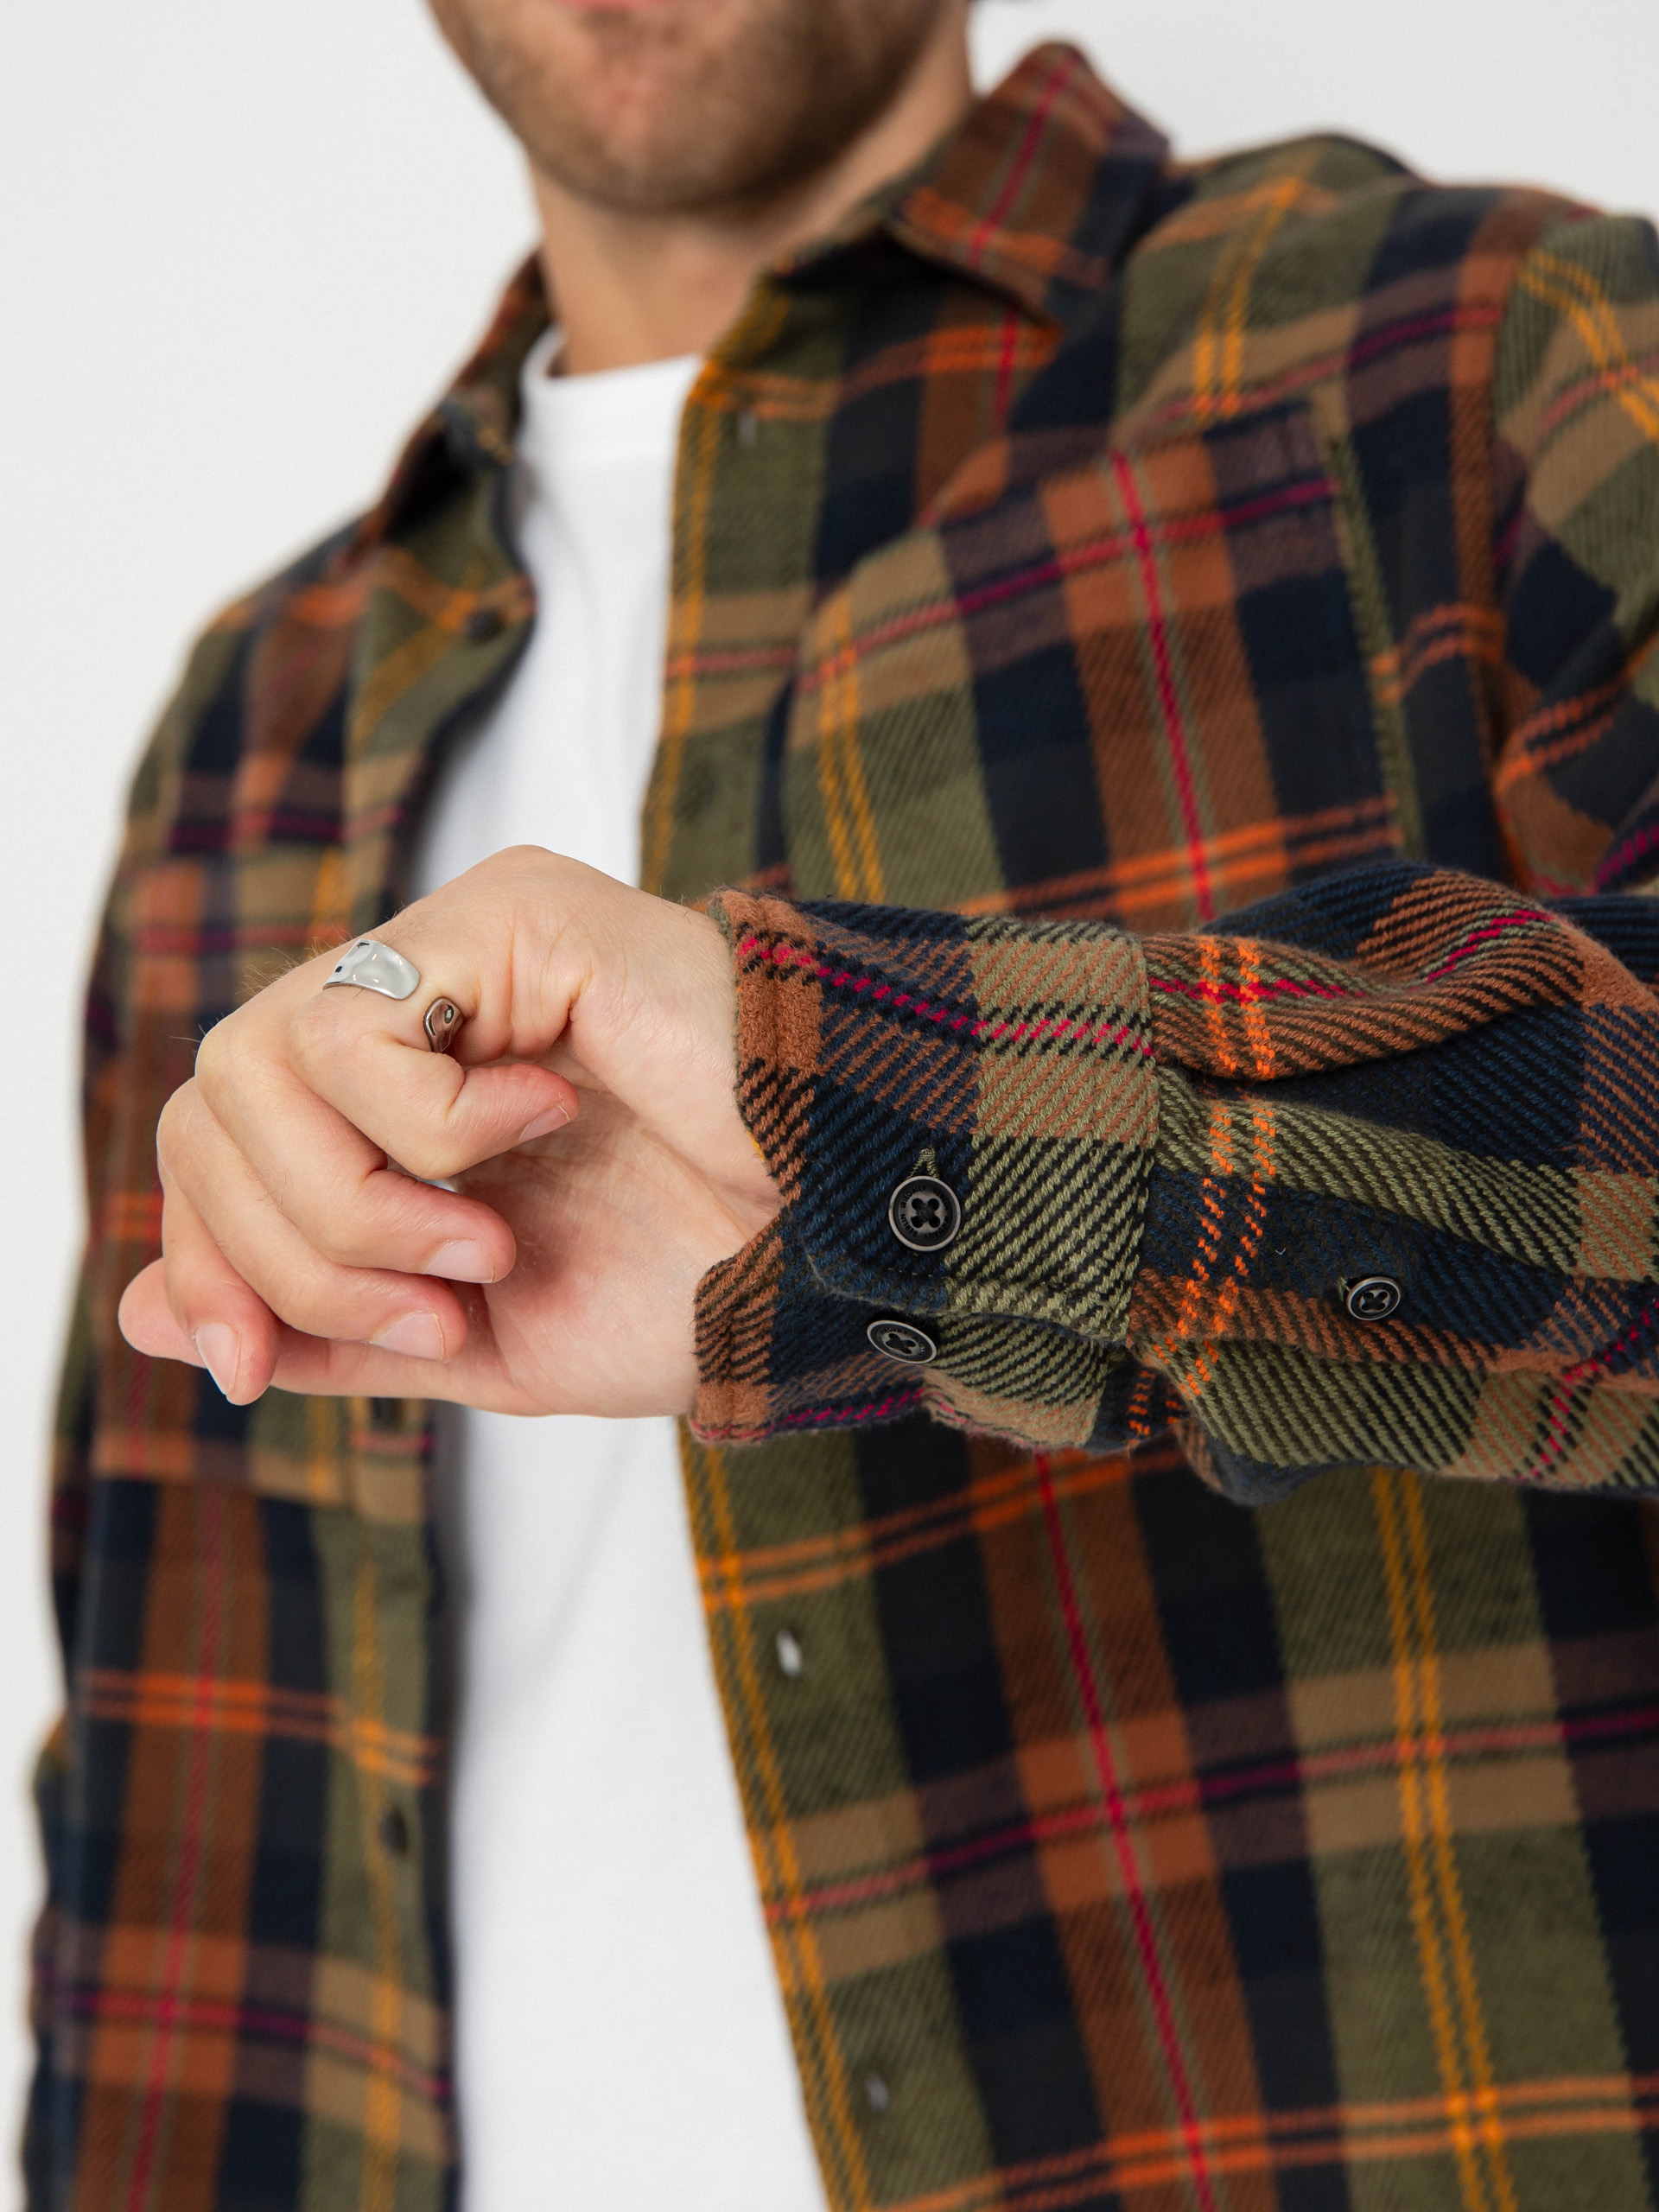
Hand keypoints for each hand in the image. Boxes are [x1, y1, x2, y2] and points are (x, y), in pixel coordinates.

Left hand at [117, 848, 781, 1416]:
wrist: (831, 1236)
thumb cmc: (688, 1277)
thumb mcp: (473, 1333)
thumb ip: (316, 1322)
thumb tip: (139, 1313)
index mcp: (396, 1092)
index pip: (211, 1141)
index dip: (204, 1258)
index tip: (254, 1367)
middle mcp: (411, 997)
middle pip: (209, 1101)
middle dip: (288, 1253)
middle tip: (435, 1309)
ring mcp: (456, 941)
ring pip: (257, 1060)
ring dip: (356, 1204)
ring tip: (487, 1239)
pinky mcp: (507, 911)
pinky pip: (360, 1028)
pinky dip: (429, 1129)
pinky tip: (546, 1124)